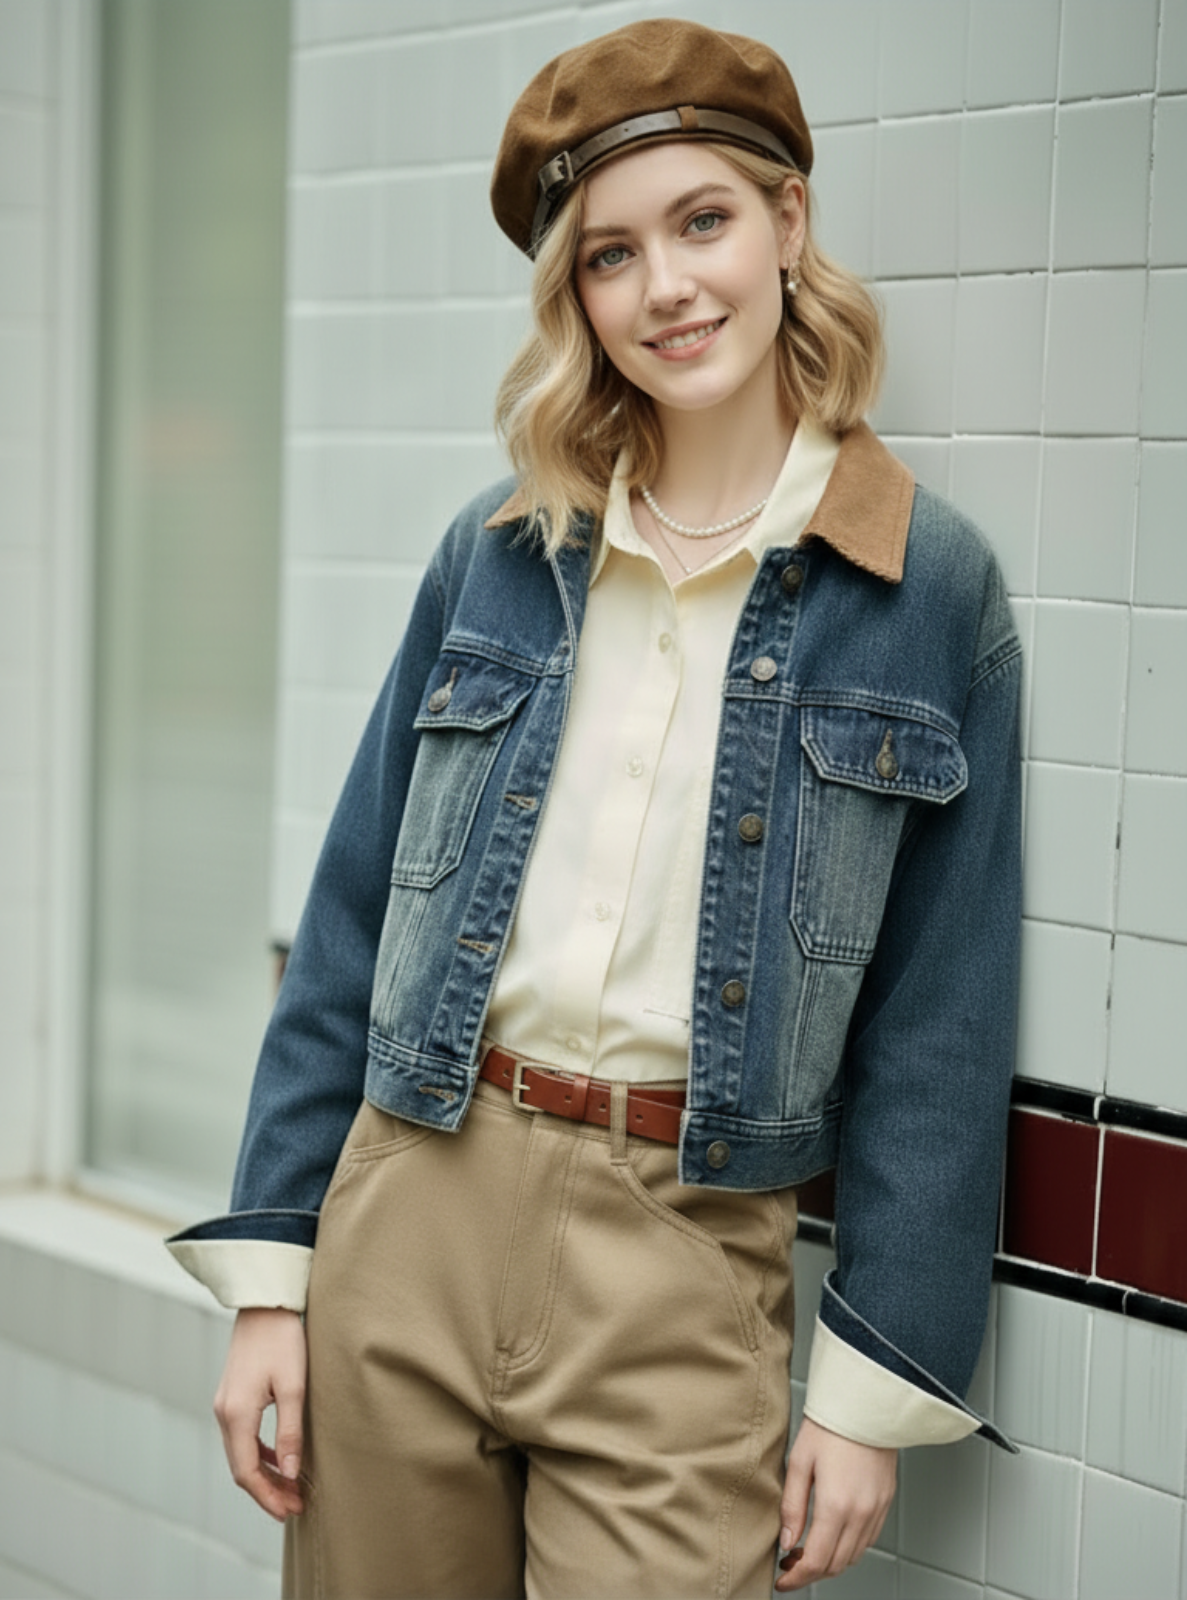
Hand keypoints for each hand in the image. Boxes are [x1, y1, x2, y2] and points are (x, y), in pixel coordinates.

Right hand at [214, 1307, 307, 1521]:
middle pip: (241, 1467)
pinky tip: (280, 1459)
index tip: (290, 1510)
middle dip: (267, 1491)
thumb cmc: (283, 1339)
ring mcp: (224, 1404)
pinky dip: (260, 1454)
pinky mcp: (232, 1396)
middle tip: (295, 1505)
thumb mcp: (293, 1386)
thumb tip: (290, 1473)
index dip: (267, 1496)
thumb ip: (290, 1432)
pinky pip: (242, 1436)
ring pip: (241, 1453)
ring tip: (291, 1488)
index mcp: (236, 1414)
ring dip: (264, 1474)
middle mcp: (223, 1413)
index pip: (247, 1472)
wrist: (265, 1302)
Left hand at [775, 1416, 896, 1589]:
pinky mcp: (886, 1501)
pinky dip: (849, 1547)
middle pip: (837, 1565)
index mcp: (836, 1505)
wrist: (865, 1403)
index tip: (782, 1580)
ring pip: (854, 1555)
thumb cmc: (831, 1425)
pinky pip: (869, 1539)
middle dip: (811, 1572)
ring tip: (809, 1549)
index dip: (797, 1578)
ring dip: (831, 1562)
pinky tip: (834, 1535)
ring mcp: (877, 1509)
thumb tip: (787, 1542)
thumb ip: (792, 1507)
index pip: (817, 1561)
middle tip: (790, 1564)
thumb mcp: (799, 1462)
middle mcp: (861, 1513)